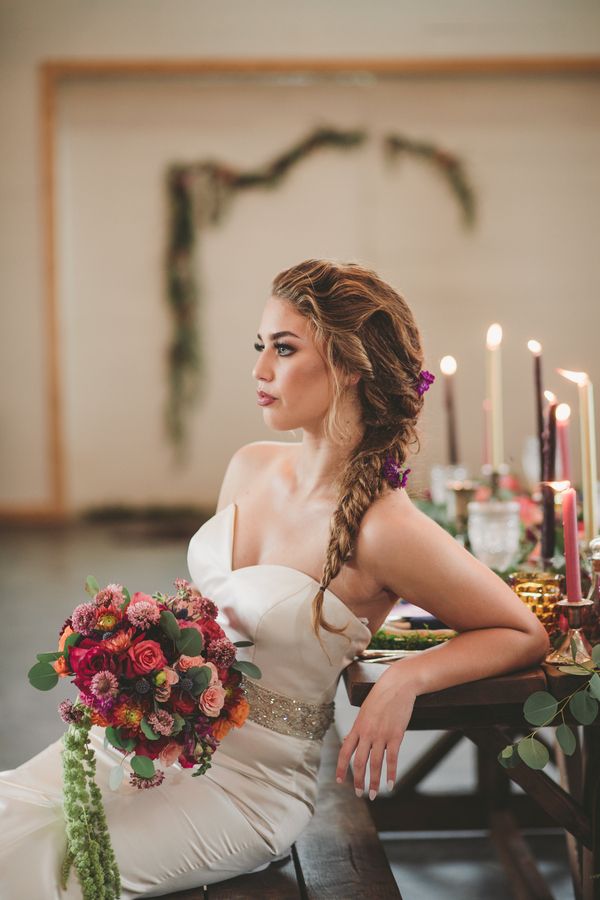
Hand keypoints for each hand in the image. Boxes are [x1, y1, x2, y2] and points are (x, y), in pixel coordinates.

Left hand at [335, 666, 416, 798]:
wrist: (397, 685)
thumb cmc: (381, 696)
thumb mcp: (365, 711)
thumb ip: (359, 728)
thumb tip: (350, 740)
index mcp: (357, 727)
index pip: (345, 752)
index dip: (341, 768)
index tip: (340, 781)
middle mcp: (367, 733)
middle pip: (359, 762)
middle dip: (358, 781)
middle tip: (359, 794)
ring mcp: (381, 735)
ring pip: (375, 764)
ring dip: (373, 782)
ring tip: (373, 795)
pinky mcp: (396, 736)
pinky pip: (392, 759)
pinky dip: (391, 774)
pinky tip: (391, 784)